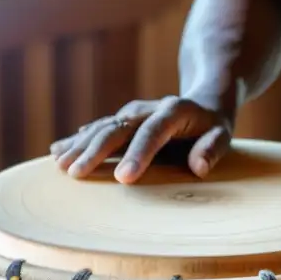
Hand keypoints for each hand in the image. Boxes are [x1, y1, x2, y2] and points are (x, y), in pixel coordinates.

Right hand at [49, 95, 233, 183]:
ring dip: (79, 145)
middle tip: (76, 174)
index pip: (152, 133)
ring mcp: (131, 113)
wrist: (202, 100)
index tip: (124, 179)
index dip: (138, 155)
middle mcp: (147, 109)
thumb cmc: (213, 126)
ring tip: (59, 165)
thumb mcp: (222, 135)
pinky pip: (96, 128)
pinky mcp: (121, 119)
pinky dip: (76, 140)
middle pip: (118, 128)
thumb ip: (212, 149)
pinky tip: (57, 151)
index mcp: (174, 111)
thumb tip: (199, 167)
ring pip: (102, 127)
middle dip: (96, 151)